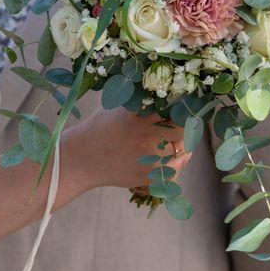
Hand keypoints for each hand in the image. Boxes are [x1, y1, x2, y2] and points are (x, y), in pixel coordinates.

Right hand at [62, 108, 191, 190]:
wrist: (82, 159)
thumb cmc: (101, 127)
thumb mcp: (120, 105)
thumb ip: (145, 100)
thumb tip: (173, 93)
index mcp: (141, 115)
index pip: (178, 109)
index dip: (186, 108)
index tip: (186, 107)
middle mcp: (149, 137)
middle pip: (185, 130)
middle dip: (186, 125)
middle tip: (185, 122)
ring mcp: (151, 159)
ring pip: (184, 151)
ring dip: (184, 144)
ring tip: (177, 139)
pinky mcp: (150, 177)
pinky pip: (176, 170)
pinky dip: (176, 162)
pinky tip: (169, 155)